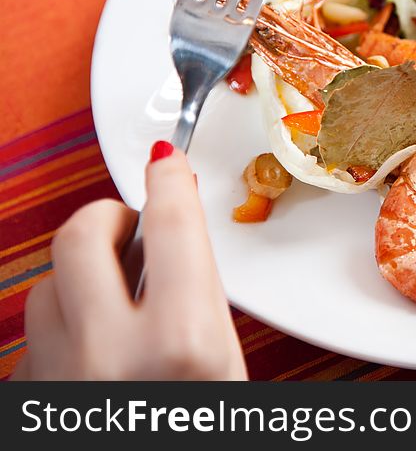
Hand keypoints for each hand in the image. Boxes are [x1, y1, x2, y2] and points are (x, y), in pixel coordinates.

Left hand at [12, 142, 246, 379]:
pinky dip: (61, 334)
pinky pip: (31, 339)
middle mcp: (110, 354)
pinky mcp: (24, 396)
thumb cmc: (197, 439)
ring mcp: (57, 375)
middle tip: (129, 232)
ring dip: (79, 284)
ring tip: (111, 309)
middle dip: (107, 218)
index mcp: (181, 343)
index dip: (170, 180)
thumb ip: (199, 295)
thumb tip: (177, 232)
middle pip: (83, 234)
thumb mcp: (223, 364)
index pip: (173, 226)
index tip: (167, 161)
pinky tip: (88, 356)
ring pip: (46, 287)